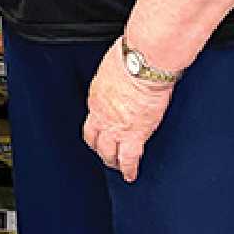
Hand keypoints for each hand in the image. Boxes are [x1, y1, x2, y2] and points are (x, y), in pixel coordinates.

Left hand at [81, 40, 175, 183]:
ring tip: (118, 168)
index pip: (92, 118)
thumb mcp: (114, 67)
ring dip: (112, 161)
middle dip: (99, 148)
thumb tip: (123, 72)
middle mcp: (101, 114)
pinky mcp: (134, 134)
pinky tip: (131, 175)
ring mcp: (115, 127)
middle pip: (94, 139)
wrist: (142, 64)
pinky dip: (129, 169)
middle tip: (105, 154)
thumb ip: (115, 77)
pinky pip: (129, 158)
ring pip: (108, 152)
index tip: (100, 132)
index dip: (96, 128)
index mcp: (97, 96)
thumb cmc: (131, 58)